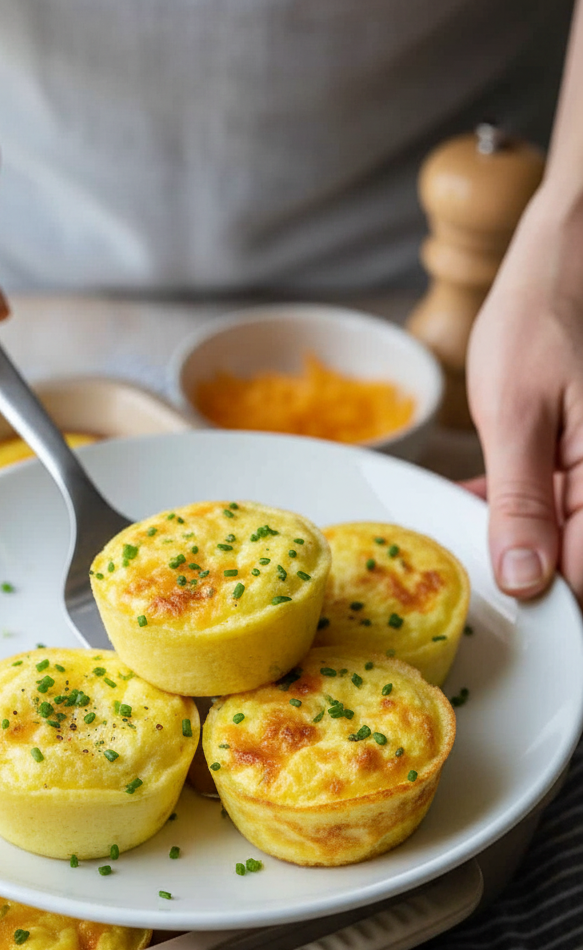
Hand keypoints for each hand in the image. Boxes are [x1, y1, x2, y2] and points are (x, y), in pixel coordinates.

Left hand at [467, 184, 582, 601]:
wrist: (565, 261)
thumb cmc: (542, 320)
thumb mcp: (516, 414)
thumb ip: (520, 500)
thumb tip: (525, 579)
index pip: (582, 576)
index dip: (541, 601)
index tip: (493, 608)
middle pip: (573, 563)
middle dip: (523, 572)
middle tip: (468, 570)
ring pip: (560, 539)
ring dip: (513, 539)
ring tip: (460, 527)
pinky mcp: (581, 465)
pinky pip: (555, 507)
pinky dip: (516, 509)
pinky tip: (475, 499)